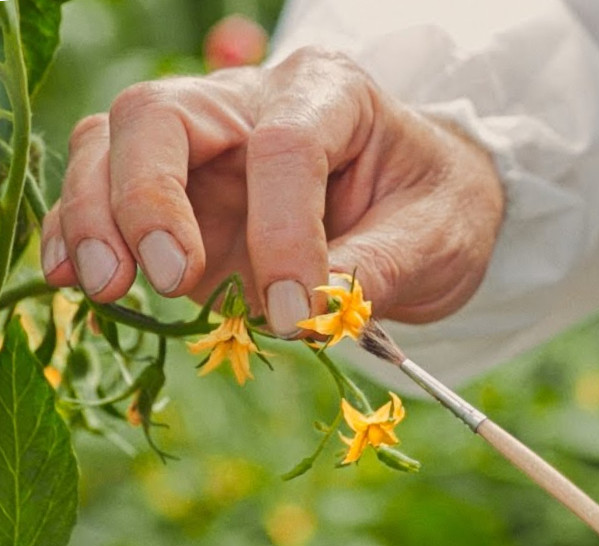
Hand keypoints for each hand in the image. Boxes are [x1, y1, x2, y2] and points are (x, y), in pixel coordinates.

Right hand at [41, 46, 504, 336]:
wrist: (425, 211)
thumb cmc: (435, 209)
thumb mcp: (438, 238)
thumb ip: (380, 269)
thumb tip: (310, 313)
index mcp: (333, 94)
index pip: (284, 144)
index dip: (281, 228)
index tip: (292, 310)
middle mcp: (254, 104)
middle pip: (163, 116)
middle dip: (148, 195)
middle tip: (169, 276)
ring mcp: (206, 146)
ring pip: (111, 144)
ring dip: (96, 215)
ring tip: (106, 286)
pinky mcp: (179, 193)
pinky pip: (103, 190)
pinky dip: (81, 231)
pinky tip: (74, 278)